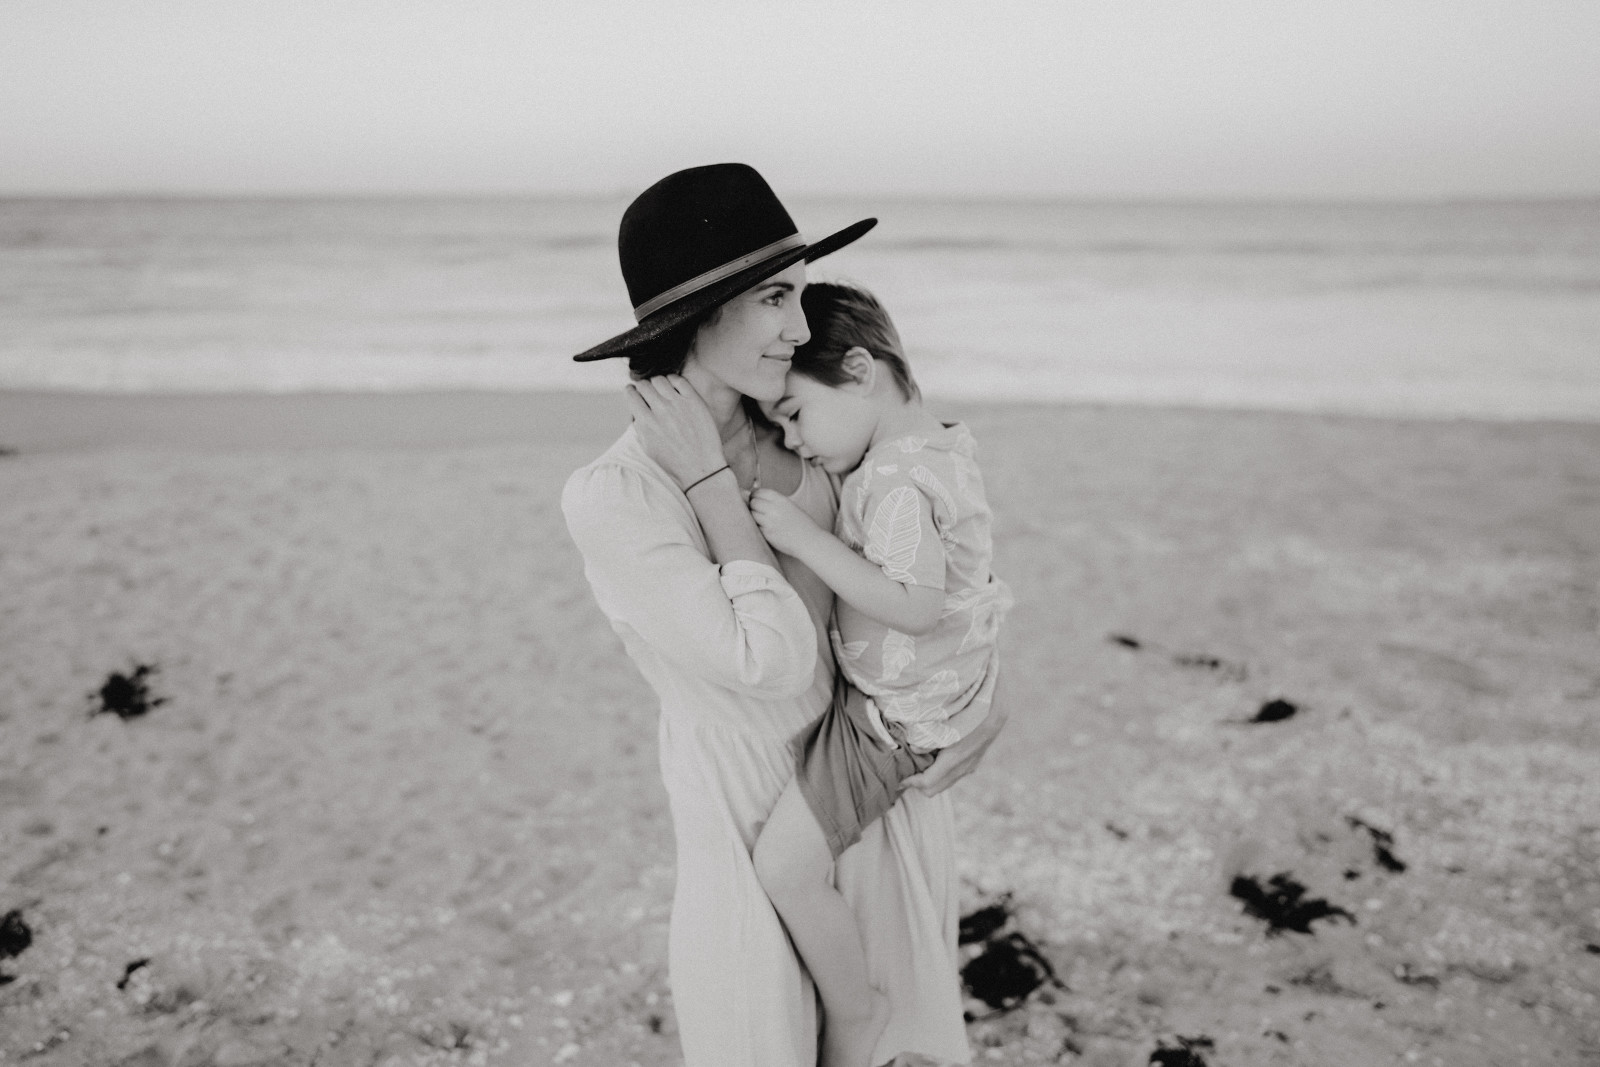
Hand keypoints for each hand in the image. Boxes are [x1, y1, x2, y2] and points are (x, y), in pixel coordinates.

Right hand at [625, 375, 727, 490]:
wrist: (700, 468)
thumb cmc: (673, 461)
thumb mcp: (648, 447)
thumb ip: (640, 427)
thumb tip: (636, 410)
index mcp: (646, 423)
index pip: (631, 395)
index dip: (630, 391)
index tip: (633, 392)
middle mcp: (661, 411)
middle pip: (644, 385)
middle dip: (642, 386)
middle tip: (646, 390)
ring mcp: (679, 405)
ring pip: (660, 379)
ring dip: (657, 382)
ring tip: (660, 389)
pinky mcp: (695, 402)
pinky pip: (679, 380)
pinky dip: (673, 380)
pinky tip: (673, 387)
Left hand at [749, 487, 822, 556]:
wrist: (809, 541)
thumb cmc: (801, 524)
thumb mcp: (790, 506)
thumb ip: (774, 502)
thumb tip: (754, 497)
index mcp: (781, 500)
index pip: (759, 492)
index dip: (754, 495)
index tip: (754, 498)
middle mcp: (774, 509)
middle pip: (753, 502)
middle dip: (752, 505)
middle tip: (757, 510)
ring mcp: (769, 522)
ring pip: (752, 515)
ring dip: (754, 517)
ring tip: (762, 520)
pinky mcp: (767, 534)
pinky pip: (756, 527)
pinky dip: (758, 527)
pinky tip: (766, 529)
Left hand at [902, 668, 1007, 796]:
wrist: (998, 693)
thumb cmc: (967, 697)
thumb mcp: (944, 713)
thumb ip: (927, 732)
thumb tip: (912, 747)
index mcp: (957, 755)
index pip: (928, 782)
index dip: (909, 782)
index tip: (896, 777)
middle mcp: (967, 763)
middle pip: (936, 788)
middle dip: (917, 783)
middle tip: (901, 772)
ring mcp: (974, 761)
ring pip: (946, 782)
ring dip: (929, 776)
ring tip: (914, 763)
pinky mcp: (977, 755)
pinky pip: (956, 772)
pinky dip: (941, 770)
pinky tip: (932, 754)